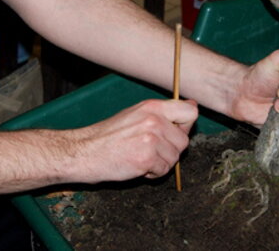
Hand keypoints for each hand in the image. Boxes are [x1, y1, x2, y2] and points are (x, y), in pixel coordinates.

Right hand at [73, 99, 197, 181]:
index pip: (190, 112)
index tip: (175, 131)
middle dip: (170, 150)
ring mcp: (151, 138)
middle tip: (149, 149)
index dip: (186, 125)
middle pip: (183, 141)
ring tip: (140, 156)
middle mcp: (154, 120)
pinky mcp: (147, 158)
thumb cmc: (109, 135)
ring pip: (174, 158)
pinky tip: (136, 165)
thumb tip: (193, 106)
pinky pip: (164, 171)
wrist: (85, 151)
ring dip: (160, 163)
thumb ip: (164, 113)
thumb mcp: (136, 114)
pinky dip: (152, 173)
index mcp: (153, 107)